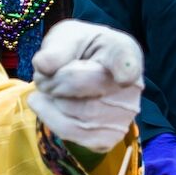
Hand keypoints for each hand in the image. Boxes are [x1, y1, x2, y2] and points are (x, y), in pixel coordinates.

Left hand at [27, 20, 142, 154]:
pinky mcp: (107, 138)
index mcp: (123, 52)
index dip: (125, 71)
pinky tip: (50, 104)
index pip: (126, 63)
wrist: (86, 74)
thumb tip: (43, 65)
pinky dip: (51, 117)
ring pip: (71, 112)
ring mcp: (123, 116)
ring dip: (49, 100)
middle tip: (47, 75)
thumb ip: (57, 47)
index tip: (124, 77)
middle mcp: (132, 87)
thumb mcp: (68, 36)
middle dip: (52, 79)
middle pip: (79, 84)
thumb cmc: (79, 50)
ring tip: (49, 88)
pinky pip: (70, 132)